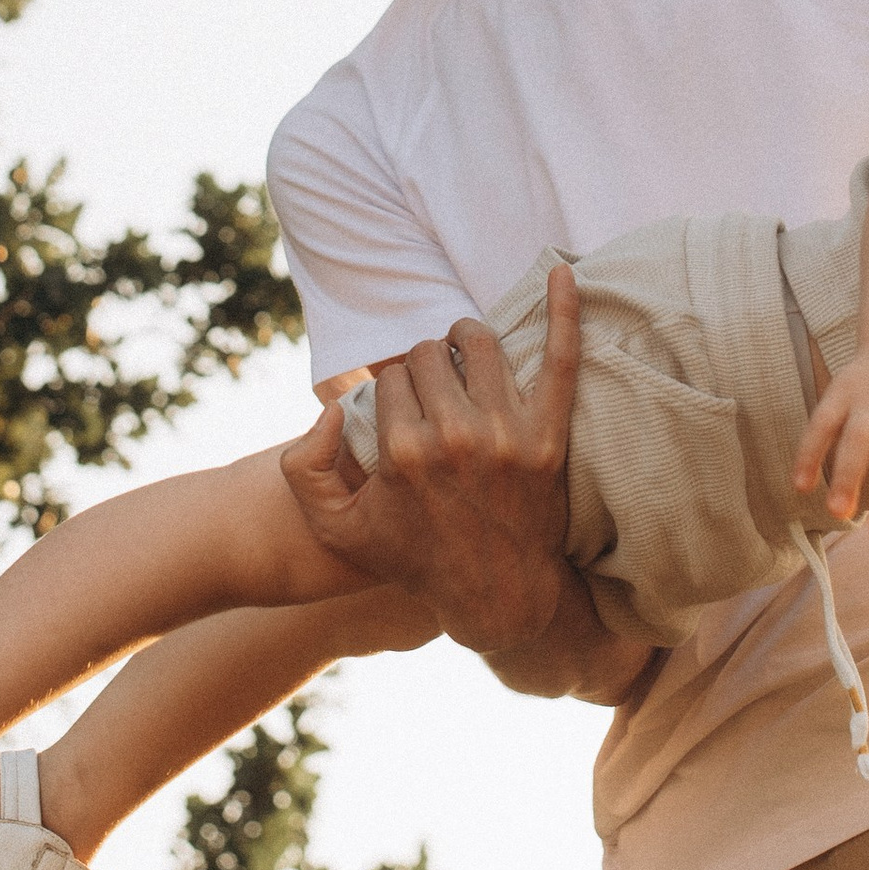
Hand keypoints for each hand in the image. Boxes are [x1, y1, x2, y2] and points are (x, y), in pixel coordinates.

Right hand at [279, 267, 582, 658]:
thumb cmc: (414, 559)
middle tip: (431, 391)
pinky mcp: (549, 437)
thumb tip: (332, 406)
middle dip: (422, 366)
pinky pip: (561, 358)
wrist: (495, 596)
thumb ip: (303, 469)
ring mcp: (507, 435)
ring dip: (463, 342)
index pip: (390, 378)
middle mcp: (455, 438)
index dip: (392, 391)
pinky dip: (564, 310)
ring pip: (477, 344)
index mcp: (402, 451)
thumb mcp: (336, 529)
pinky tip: (565, 272)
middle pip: (427, 356)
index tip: (402, 411)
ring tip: (462, 359)